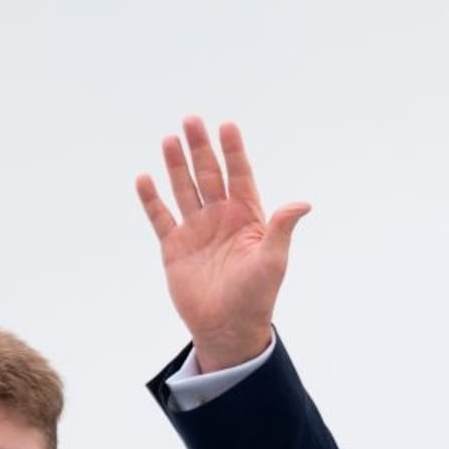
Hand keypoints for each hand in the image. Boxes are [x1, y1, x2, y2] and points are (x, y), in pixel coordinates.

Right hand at [136, 118, 309, 370]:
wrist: (227, 328)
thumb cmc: (256, 296)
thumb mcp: (273, 261)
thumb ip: (281, 228)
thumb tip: (302, 204)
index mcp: (247, 217)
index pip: (239, 175)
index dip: (233, 151)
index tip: (227, 126)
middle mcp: (221, 218)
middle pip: (209, 174)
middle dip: (200, 148)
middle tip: (191, 120)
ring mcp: (196, 230)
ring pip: (184, 189)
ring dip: (176, 166)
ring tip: (169, 140)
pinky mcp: (174, 246)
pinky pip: (160, 217)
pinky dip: (151, 199)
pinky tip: (145, 179)